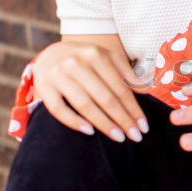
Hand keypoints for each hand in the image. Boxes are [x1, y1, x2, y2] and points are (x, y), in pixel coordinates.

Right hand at [33, 40, 148, 141]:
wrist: (50, 53)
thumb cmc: (85, 59)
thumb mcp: (106, 58)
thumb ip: (125, 73)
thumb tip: (147, 90)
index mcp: (95, 55)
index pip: (120, 88)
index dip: (134, 109)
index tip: (144, 126)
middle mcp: (76, 63)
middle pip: (105, 98)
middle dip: (123, 119)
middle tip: (136, 136)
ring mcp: (58, 75)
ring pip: (85, 105)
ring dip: (104, 124)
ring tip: (119, 137)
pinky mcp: (44, 88)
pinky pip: (59, 110)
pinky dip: (74, 122)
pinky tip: (89, 131)